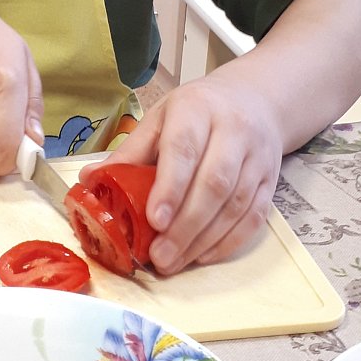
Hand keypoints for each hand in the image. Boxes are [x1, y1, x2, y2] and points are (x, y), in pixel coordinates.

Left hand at [90, 62, 282, 275]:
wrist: (255, 98)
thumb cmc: (198, 112)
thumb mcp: (160, 118)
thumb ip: (129, 152)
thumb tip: (89, 181)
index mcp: (196, 109)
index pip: (184, 149)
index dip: (170, 187)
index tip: (155, 220)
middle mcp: (233, 130)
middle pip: (214, 183)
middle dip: (185, 226)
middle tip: (159, 256)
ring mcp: (257, 157)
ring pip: (235, 205)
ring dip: (203, 240)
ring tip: (174, 261)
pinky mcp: (271, 180)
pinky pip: (254, 217)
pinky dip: (228, 242)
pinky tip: (202, 255)